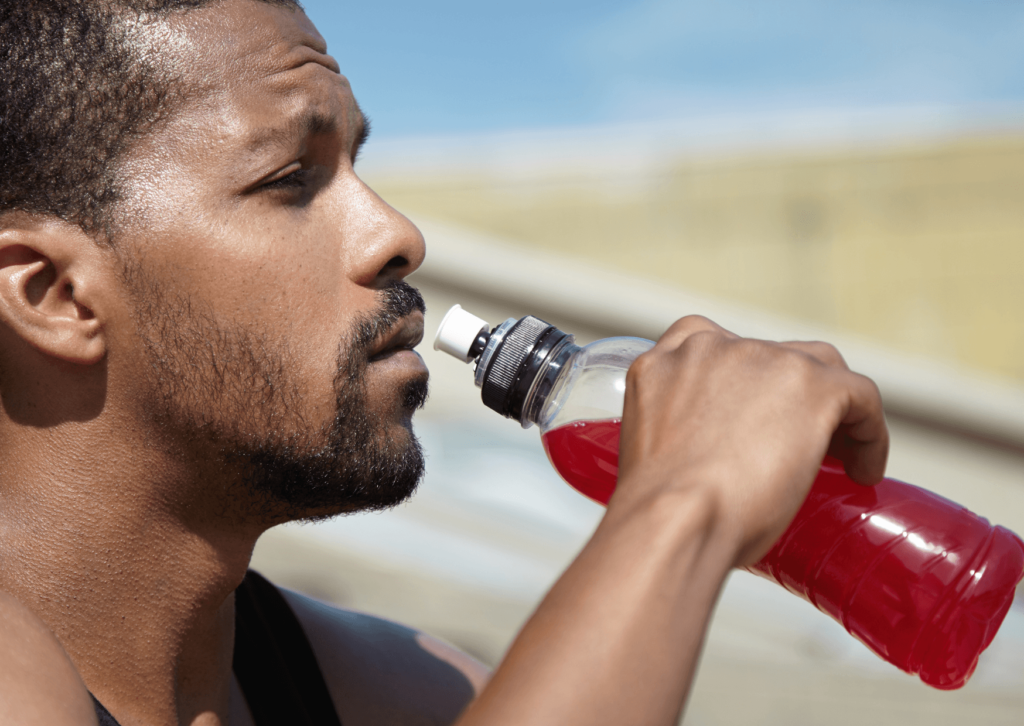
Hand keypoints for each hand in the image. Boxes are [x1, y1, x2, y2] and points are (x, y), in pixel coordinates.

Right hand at [614, 315, 888, 566]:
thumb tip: (711, 466)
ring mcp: (763, 360)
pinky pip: (860, 396)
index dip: (744, 383)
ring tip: (838, 455)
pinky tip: (864, 468)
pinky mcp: (812, 385)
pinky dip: (869, 432)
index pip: (713, 348)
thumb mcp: (649, 453)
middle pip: (771, 357)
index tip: (755, 418)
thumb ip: (677, 435)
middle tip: (796, 445)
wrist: (675, 521)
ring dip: (831, 407)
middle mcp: (711, 347)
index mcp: (665, 362)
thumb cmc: (660, 512)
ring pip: (820, 369)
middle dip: (788, 397)